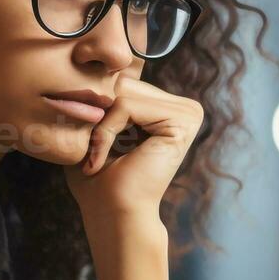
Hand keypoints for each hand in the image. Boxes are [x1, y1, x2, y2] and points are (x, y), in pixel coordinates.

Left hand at [65, 77, 202, 229]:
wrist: (112, 216)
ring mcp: (188, 114)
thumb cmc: (100, 182)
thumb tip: (90, 63)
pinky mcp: (181, 122)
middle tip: (92, 154)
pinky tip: (102, 160)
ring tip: (98, 159)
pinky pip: (125, 105)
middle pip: (125, 83)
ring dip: (100, 127)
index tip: (90, 148)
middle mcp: (186, 109)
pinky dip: (105, 132)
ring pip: (123, 93)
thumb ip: (100, 99)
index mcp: (171, 110)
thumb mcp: (96, 130)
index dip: (99, 110)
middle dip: (99, 116)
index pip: (124, 83)